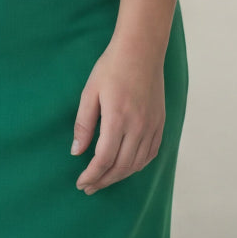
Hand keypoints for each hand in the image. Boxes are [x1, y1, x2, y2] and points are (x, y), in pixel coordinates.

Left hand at [70, 34, 166, 193]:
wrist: (141, 50)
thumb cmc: (111, 68)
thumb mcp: (89, 93)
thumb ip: (83, 124)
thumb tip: (76, 151)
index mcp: (118, 118)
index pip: (104, 159)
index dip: (91, 175)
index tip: (80, 183)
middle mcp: (139, 126)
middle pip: (121, 166)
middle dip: (103, 180)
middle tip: (88, 187)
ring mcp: (153, 125)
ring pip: (137, 163)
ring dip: (119, 176)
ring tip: (103, 180)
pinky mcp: (160, 123)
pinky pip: (151, 153)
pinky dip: (138, 166)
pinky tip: (126, 168)